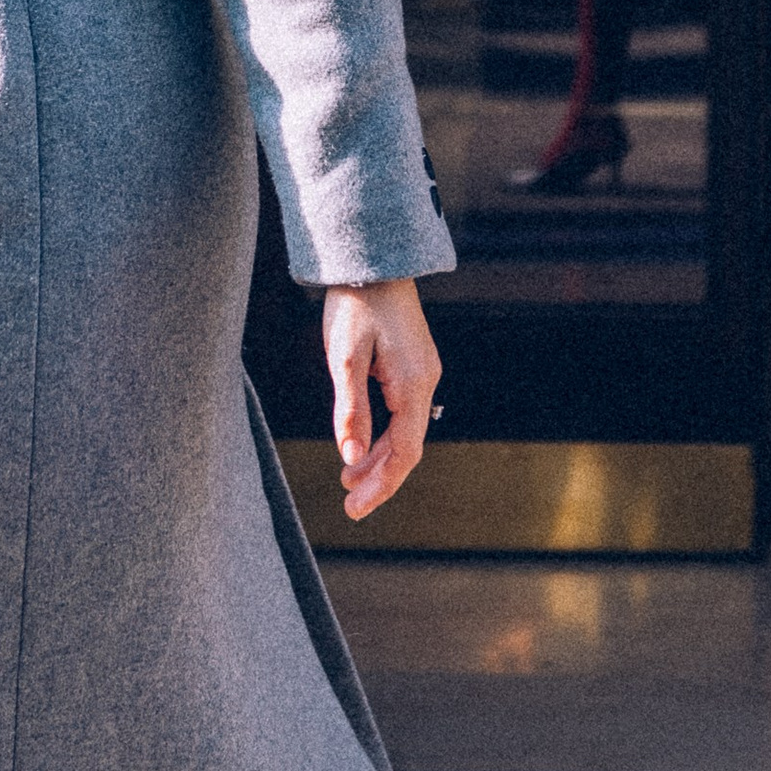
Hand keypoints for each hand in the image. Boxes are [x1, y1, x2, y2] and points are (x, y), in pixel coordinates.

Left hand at [323, 280, 439, 520]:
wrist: (375, 262)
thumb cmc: (356, 305)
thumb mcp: (344, 356)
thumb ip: (350, 407)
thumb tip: (350, 456)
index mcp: (413, 383)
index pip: (404, 451)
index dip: (382, 484)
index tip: (355, 508)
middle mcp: (425, 382)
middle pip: (408, 448)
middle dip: (380, 480)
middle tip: (350, 506)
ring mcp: (421, 375)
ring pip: (405, 433)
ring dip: (379, 460)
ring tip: (349, 483)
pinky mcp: (412, 369)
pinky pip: (403, 415)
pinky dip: (382, 437)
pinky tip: (361, 448)